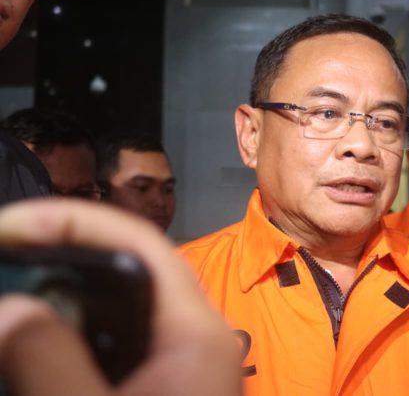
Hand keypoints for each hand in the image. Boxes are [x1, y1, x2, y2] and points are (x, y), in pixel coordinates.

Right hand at [0, 199, 241, 395]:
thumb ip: (52, 363)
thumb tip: (13, 310)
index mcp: (198, 335)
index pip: (143, 244)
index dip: (78, 221)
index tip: (16, 224)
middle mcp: (199, 338)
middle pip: (134, 269)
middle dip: (68, 253)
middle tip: (12, 254)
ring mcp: (187, 364)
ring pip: (125, 306)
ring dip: (70, 295)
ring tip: (20, 293)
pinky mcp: (171, 385)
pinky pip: (124, 341)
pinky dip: (81, 335)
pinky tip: (47, 343)